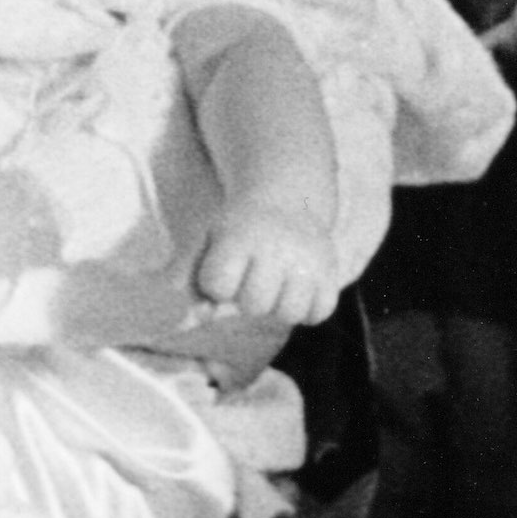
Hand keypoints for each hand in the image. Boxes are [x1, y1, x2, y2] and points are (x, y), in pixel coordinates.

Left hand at [193, 198, 339, 332]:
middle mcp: (276, 246)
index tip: (224, 268)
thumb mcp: (206, 240)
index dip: (217, 284)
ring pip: (290, 313)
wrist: (287, 199)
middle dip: (248, 299)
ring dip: (278, 308)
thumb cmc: (239, 231)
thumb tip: (197, 317)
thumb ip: (186, 276)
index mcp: (239, 236)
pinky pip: (320, 312)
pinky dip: (308, 309)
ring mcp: (307, 260)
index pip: (219, 284)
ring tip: (275, 288)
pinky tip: (297, 291)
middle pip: (255, 304)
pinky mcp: (331, 271)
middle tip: (252, 280)